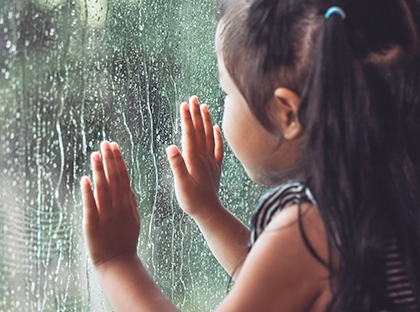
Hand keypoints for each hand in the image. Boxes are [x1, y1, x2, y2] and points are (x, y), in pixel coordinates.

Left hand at [81, 141, 139, 267]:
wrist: (118, 262)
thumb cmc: (126, 240)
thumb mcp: (134, 220)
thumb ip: (131, 202)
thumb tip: (130, 187)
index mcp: (127, 204)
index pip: (123, 177)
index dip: (118, 160)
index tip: (114, 146)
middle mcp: (118, 206)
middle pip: (114, 179)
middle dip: (109, 159)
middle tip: (104, 143)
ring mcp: (106, 215)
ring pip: (103, 189)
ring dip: (99, 170)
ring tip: (94, 154)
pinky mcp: (93, 224)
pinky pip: (90, 206)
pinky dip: (88, 192)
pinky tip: (85, 179)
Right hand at [167, 96, 223, 219]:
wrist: (209, 213)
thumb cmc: (192, 201)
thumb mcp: (181, 185)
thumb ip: (177, 166)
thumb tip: (171, 147)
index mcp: (194, 160)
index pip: (190, 135)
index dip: (187, 119)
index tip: (184, 104)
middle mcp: (204, 158)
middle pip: (200, 131)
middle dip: (196, 114)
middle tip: (193, 98)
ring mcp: (211, 162)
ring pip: (210, 137)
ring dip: (207, 121)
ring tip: (204, 106)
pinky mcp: (216, 167)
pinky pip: (218, 149)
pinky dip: (218, 137)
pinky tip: (216, 128)